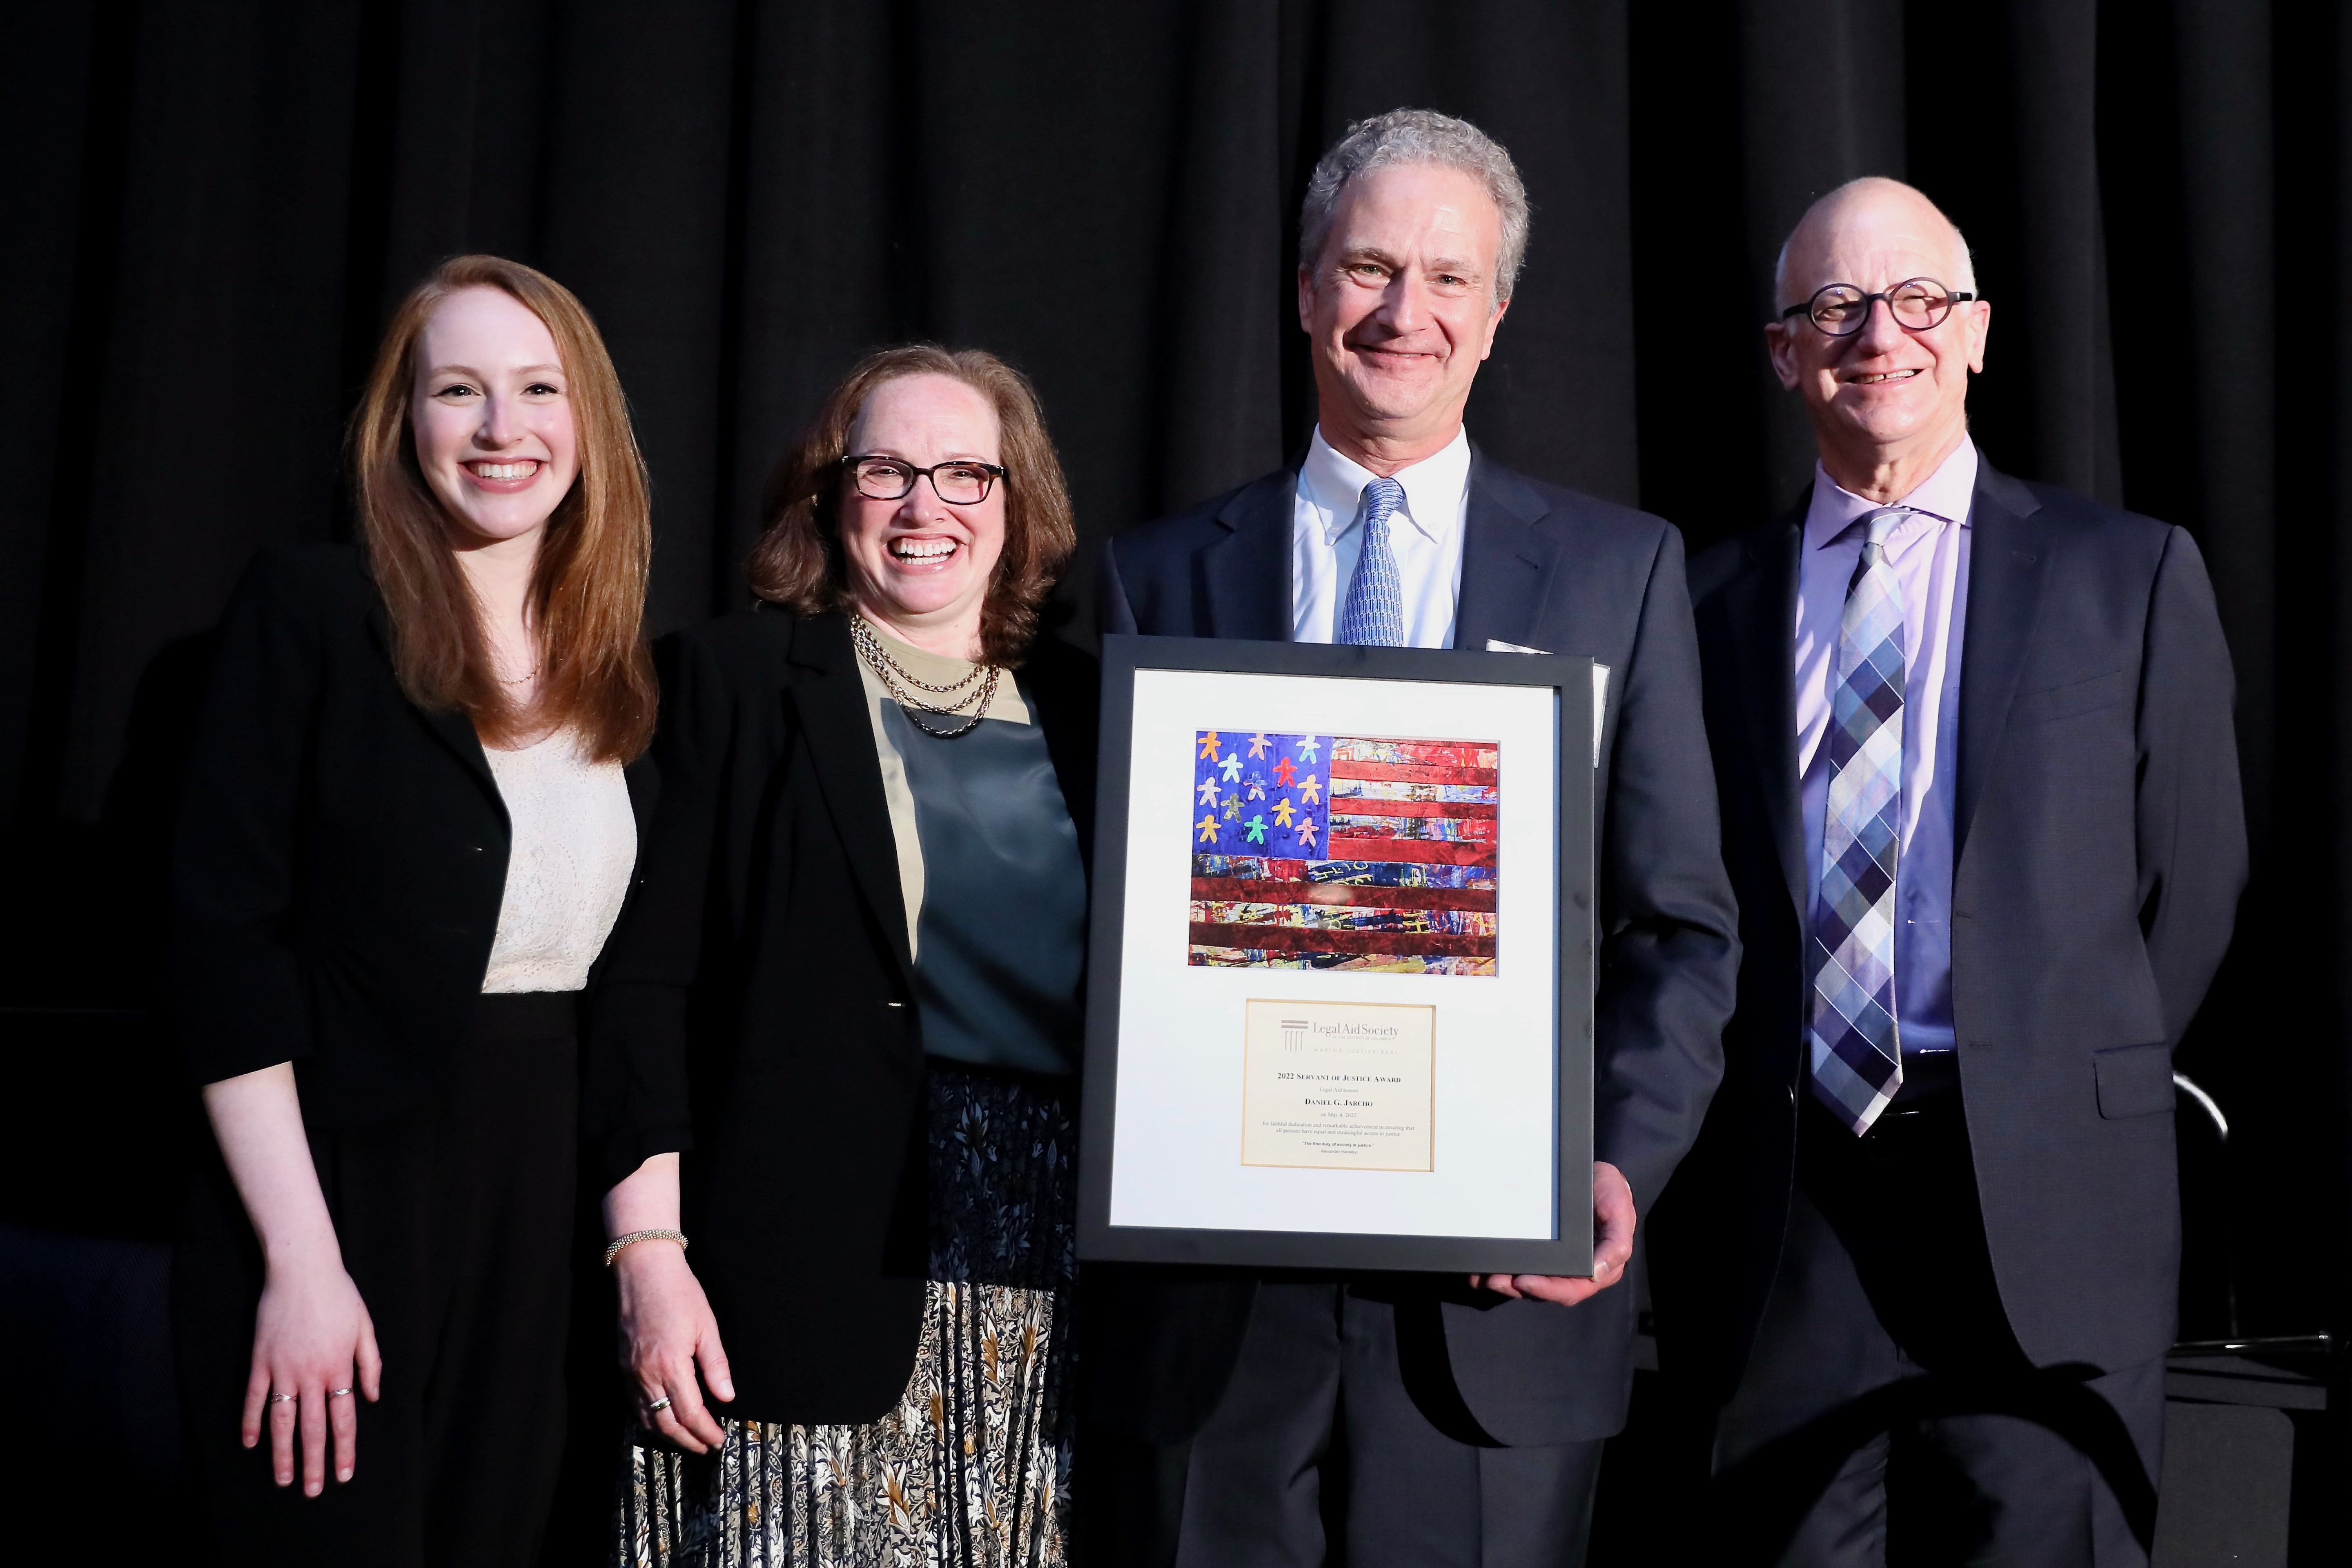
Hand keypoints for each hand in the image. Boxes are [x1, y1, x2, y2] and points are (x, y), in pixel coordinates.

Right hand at [242, 1248, 381, 1494]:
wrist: (302, 1269)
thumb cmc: (338, 1295)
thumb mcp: (365, 1326)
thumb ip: (370, 1363)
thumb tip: (372, 1397)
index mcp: (339, 1367)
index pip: (344, 1419)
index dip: (344, 1449)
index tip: (344, 1474)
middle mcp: (311, 1375)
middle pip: (312, 1428)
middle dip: (314, 1463)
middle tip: (313, 1491)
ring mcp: (283, 1369)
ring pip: (282, 1421)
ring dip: (282, 1453)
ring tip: (282, 1479)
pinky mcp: (261, 1361)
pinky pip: (254, 1398)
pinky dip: (251, 1422)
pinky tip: (250, 1444)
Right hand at [614, 1240, 734, 1452]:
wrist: (643, 1269)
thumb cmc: (679, 1292)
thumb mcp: (707, 1325)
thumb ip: (716, 1365)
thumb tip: (727, 1397)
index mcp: (671, 1365)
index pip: (690, 1413)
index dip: (706, 1431)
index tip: (719, 1440)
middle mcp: (646, 1374)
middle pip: (666, 1423)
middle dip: (688, 1440)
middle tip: (707, 1447)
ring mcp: (630, 1372)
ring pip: (647, 1418)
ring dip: (669, 1434)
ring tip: (689, 1440)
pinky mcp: (623, 1367)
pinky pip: (635, 1404)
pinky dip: (650, 1419)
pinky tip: (663, 1420)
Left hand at [1470, 1160, 1635, 1307]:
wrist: (1597, 1174)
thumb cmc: (1611, 1193)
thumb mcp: (1620, 1212)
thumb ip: (1616, 1244)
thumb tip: (1598, 1274)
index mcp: (1596, 1268)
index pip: (1570, 1289)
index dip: (1546, 1290)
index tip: (1523, 1280)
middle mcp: (1574, 1270)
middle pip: (1544, 1289)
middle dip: (1517, 1287)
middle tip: (1494, 1279)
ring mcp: (1556, 1260)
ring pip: (1529, 1281)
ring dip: (1506, 1282)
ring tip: (1483, 1276)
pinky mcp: (1542, 1248)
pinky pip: (1521, 1262)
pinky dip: (1501, 1266)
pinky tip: (1481, 1267)